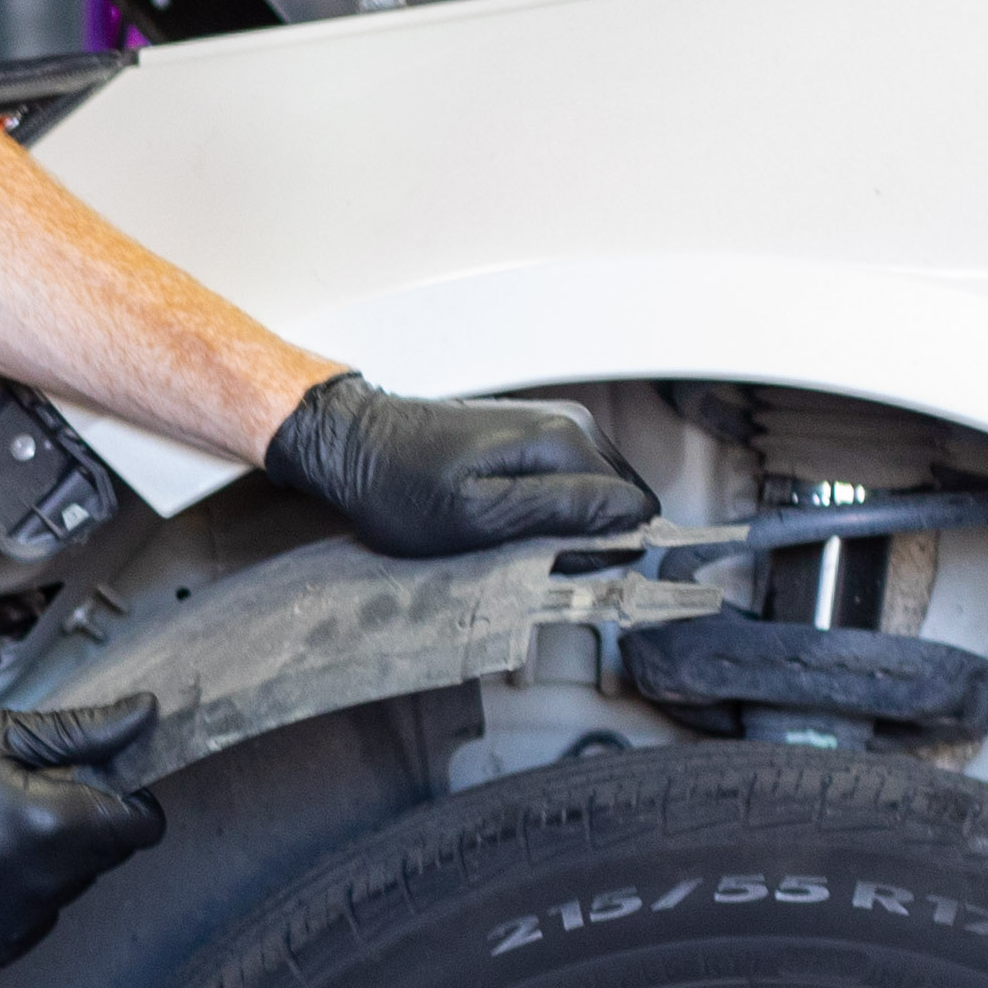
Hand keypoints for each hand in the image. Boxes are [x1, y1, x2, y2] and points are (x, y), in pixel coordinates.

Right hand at [0, 698, 164, 969]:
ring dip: (51, 859)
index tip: (102, 784)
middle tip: (29, 796)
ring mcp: (19, 924)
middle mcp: (42, 884)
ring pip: (71, 886)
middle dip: (86, 823)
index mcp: (49, 825)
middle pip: (108, 854)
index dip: (129, 798)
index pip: (142, 824)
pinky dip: (21, 893)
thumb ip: (77, 731)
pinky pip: (37, 917)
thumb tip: (139, 716)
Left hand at [266, 372, 652, 558]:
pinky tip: (506, 519)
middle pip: (619, 501)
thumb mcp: (480, 517)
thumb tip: (634, 518)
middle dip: (588, 535)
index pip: (634, 510)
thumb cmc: (401, 485)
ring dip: (567, 524)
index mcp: (565, 442)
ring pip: (595, 494)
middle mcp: (571, 424)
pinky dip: (548, 508)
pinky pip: (569, 482)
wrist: (354, 443)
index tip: (555, 563)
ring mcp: (554, 425)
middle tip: (528, 555)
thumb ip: (561, 514)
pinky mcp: (534, 435)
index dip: (603, 549)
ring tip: (512, 538)